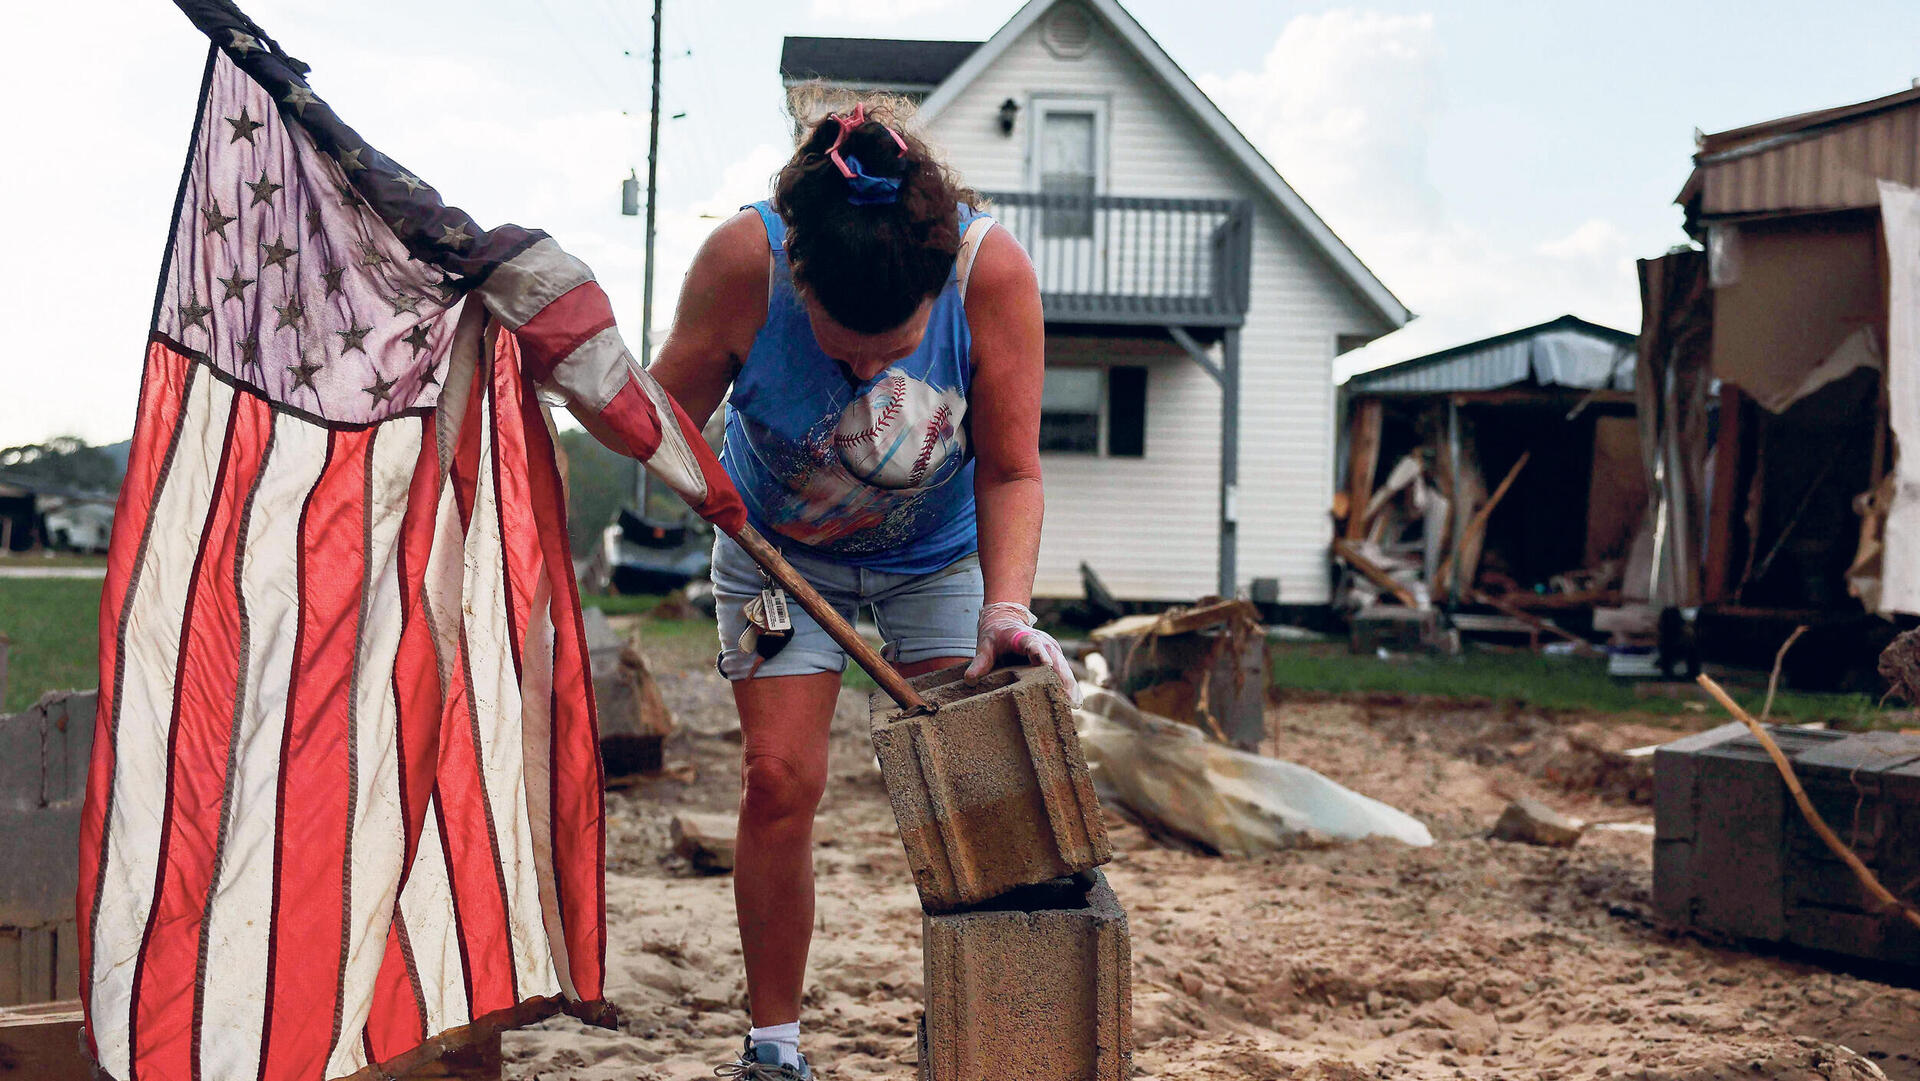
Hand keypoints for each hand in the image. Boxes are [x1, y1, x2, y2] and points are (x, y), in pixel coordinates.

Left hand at [964, 601, 1082, 704]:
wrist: (1005, 621)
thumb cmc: (995, 635)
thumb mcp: (985, 645)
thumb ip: (980, 662)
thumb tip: (970, 681)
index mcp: (1025, 637)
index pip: (1034, 645)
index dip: (1040, 654)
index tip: (1047, 665)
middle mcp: (1043, 642)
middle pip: (1056, 660)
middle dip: (1063, 679)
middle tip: (1068, 699)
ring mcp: (1052, 650)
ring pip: (1064, 668)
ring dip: (1069, 685)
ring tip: (1074, 705)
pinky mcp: (1055, 658)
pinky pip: (1064, 672)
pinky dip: (1068, 686)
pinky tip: (1073, 703)